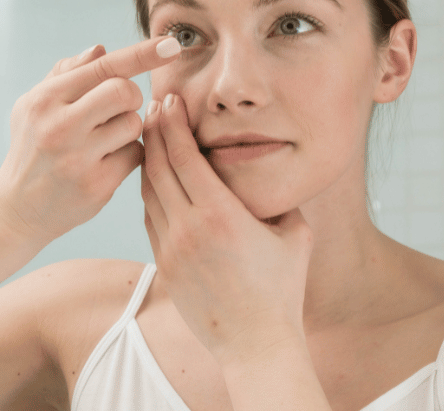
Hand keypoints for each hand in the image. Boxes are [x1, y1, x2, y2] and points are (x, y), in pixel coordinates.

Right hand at [0, 36, 180, 241]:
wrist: (17, 208)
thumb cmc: (33, 147)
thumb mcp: (35, 106)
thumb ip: (67, 74)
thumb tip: (101, 50)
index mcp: (45, 99)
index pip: (103, 67)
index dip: (142, 54)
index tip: (172, 45)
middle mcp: (59, 126)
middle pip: (125, 92)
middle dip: (130, 97)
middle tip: (116, 110)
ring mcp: (78, 157)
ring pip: (134, 124)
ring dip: (129, 128)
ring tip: (105, 140)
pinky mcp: (97, 185)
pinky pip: (136, 155)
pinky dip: (129, 154)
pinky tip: (107, 162)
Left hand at [141, 93, 313, 367]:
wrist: (255, 344)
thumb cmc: (282, 288)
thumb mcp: (294, 234)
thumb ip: (279, 198)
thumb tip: (271, 172)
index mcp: (221, 215)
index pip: (185, 157)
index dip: (174, 125)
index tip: (169, 100)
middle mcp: (188, 229)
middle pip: (158, 168)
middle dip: (155, 133)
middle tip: (154, 106)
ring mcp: (171, 249)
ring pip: (148, 193)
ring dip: (148, 161)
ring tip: (152, 136)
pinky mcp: (164, 266)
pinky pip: (150, 218)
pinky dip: (150, 192)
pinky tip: (156, 179)